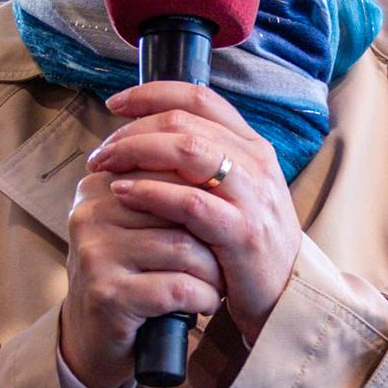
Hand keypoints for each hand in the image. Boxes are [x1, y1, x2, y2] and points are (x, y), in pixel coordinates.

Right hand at [60, 155, 227, 387]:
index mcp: (99, 185)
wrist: (95, 340)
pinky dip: (203, 297)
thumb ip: (164, 186)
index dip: (206, 196)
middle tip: (225, 256)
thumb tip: (219, 151)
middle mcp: (91, 212)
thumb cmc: (132, 274)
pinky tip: (204, 303)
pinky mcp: (108, 293)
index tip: (220, 220)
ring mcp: (96, 252)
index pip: (169, 168)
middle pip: (180, 205)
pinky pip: (178, 286)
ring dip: (212, 272)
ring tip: (215, 283)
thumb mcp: (141, 225)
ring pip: (184, 247)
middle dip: (213, 235)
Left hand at [88, 81, 299, 330]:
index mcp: (252, 145)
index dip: (152, 93)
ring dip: (136, 153)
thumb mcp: (234, 190)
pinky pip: (190, 202)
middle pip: (184, 122)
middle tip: (102, 150)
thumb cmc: (247, 240)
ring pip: (187, 151)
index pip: (199, 97)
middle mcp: (255, 162)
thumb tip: (148, 135)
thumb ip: (203, 161)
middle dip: (133, 130)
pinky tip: (124, 193)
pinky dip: (151, 192)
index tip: (116, 103)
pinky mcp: (241, 232)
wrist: (285, 293)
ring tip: (106, 166)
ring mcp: (251, 196)